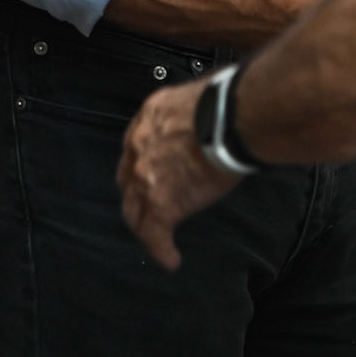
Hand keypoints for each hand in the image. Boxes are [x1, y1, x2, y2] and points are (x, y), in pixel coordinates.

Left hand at [117, 79, 238, 269]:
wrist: (228, 119)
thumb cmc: (224, 103)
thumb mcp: (196, 97)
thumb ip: (191, 114)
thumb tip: (208, 121)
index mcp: (149, 116)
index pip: (136, 146)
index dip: (141, 164)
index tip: (150, 174)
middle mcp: (140, 145)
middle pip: (128, 179)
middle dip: (136, 194)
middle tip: (149, 206)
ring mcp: (146, 176)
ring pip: (134, 210)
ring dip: (144, 224)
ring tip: (156, 237)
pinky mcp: (161, 202)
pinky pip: (154, 234)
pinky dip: (161, 249)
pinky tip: (170, 258)